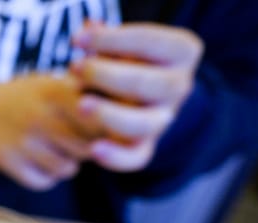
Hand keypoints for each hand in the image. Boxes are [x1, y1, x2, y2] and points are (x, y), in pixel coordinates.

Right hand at [0, 73, 97, 189]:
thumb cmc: (28, 98)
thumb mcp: (54, 84)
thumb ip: (89, 95)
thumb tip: (130, 115)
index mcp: (56, 92)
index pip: (100, 120)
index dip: (108, 130)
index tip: (108, 132)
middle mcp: (40, 117)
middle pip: (87, 148)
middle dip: (87, 147)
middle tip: (76, 138)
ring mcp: (24, 143)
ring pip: (68, 169)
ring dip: (67, 163)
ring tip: (54, 148)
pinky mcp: (11, 164)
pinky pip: (44, 182)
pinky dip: (46, 176)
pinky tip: (38, 160)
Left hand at [71, 22, 203, 171]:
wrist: (132, 95)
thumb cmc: (125, 59)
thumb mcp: (118, 43)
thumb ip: (103, 38)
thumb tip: (87, 30)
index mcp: (181, 52)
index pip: (152, 43)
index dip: (112, 40)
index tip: (77, 40)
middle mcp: (179, 86)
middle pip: (150, 85)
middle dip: (108, 76)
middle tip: (76, 68)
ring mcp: (164, 119)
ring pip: (145, 124)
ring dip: (111, 115)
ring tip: (81, 104)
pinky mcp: (145, 146)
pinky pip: (137, 158)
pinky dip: (117, 157)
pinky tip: (94, 149)